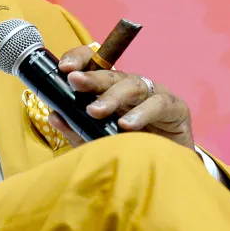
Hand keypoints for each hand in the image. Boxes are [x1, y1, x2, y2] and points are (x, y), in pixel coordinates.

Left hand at [49, 45, 194, 150]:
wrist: (166, 170)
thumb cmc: (130, 151)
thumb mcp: (97, 142)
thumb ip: (76, 130)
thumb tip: (54, 116)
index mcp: (110, 90)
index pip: (95, 64)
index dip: (80, 60)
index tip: (64, 68)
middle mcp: (131, 88)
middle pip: (111, 75)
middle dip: (91, 77)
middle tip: (74, 81)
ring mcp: (154, 95)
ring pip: (133, 85)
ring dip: (112, 97)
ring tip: (95, 111)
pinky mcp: (175, 109)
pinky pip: (159, 104)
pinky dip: (142, 113)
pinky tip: (126, 125)